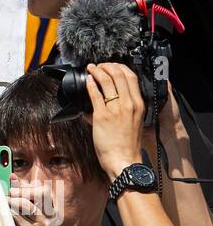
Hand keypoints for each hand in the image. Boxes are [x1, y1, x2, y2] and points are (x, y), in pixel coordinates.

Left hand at [7, 185, 58, 225]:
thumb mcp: (30, 214)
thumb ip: (24, 198)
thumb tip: (12, 177)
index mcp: (54, 210)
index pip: (44, 190)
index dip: (28, 184)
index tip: (14, 180)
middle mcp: (52, 216)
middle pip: (42, 193)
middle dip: (24, 190)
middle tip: (10, 191)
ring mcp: (43, 224)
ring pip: (28, 204)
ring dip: (14, 200)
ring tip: (5, 200)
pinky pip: (18, 216)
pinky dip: (9, 210)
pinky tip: (3, 209)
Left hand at [85, 62, 143, 178]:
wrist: (123, 159)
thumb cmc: (126, 145)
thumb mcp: (132, 123)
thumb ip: (122, 111)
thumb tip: (106, 104)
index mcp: (139, 104)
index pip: (132, 78)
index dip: (121, 68)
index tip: (113, 66)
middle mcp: (129, 103)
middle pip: (120, 75)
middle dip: (108, 66)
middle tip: (99, 65)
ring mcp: (116, 109)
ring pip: (108, 81)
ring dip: (98, 72)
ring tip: (91, 69)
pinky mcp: (102, 116)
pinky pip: (96, 95)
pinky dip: (91, 84)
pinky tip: (87, 80)